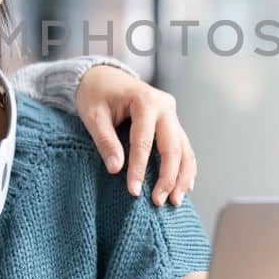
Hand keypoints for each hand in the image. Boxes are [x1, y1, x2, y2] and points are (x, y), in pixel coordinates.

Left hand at [75, 65, 196, 205]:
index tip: (133, 191)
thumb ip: (105, 141)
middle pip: (172, 147)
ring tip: (175, 201)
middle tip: (159, 201)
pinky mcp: (172, 122)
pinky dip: (185, 167)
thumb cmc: (95, 94)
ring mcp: (171, 114)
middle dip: (168, 177)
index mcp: (145, 100)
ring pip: (184, 149)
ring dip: (182, 176)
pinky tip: (184, 186)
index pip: (144, 141)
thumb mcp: (93, 115)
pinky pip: (183, 147)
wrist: (103, 76)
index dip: (139, 168)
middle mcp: (164, 106)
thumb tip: (116, 169)